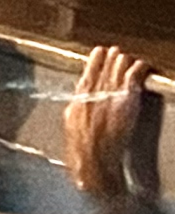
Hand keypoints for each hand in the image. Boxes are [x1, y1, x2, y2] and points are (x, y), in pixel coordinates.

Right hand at [64, 44, 154, 199]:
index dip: (93, 62)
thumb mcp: (71, 129)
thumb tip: (79, 105)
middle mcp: (93, 94)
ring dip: (123, 61)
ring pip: (117, 67)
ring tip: (127, 58)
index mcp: (79, 101)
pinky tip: (142, 66)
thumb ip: (78, 112)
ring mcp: (110, 96)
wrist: (94, 161)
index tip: (97, 53)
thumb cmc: (81, 153)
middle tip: (115, 51)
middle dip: (110, 59)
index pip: (87, 73)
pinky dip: (138, 69)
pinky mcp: (126, 100)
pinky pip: (134, 76)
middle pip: (103, 67)